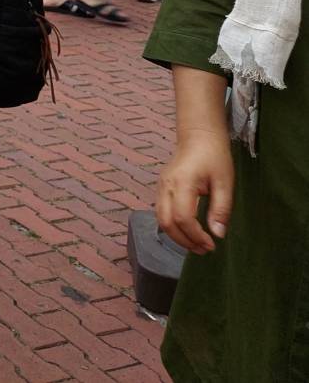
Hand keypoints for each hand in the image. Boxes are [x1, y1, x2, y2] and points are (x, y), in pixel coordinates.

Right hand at [156, 130, 233, 253]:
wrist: (198, 136)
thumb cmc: (214, 156)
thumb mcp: (224, 182)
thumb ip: (221, 209)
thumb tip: (217, 234)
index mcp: (182, 183)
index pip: (182, 217)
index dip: (196, 236)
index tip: (212, 245)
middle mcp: (166, 186)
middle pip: (166, 222)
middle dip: (184, 241)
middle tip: (204, 250)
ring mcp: (161, 187)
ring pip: (160, 219)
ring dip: (177, 236)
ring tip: (197, 244)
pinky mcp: (161, 188)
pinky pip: (161, 212)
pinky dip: (173, 226)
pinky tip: (189, 231)